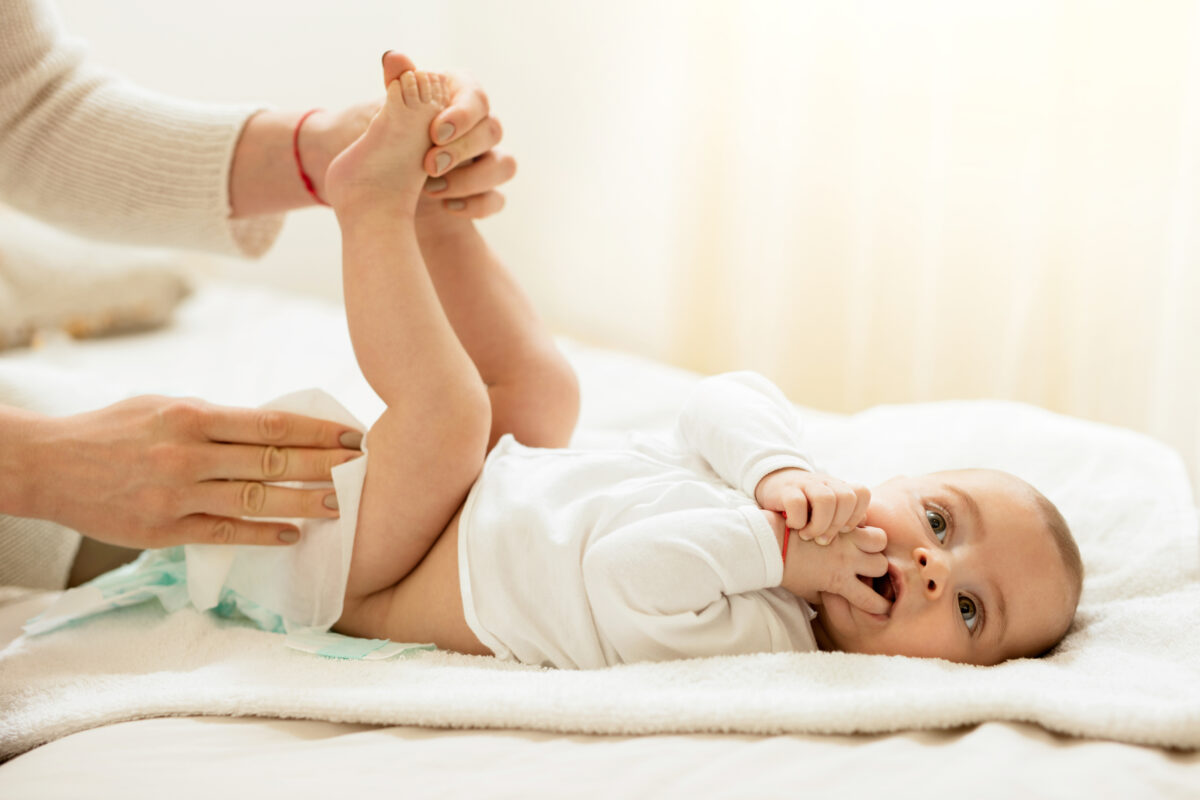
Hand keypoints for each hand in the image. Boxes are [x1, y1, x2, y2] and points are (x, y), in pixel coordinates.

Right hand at [16, 396, 361, 548]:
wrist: (48, 467)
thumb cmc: (114, 430)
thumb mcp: (164, 407)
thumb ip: (216, 419)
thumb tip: (274, 430)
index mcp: (191, 417)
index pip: (270, 424)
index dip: (316, 432)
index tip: (351, 435)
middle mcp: (188, 455)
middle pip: (271, 462)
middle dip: (323, 465)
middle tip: (362, 468)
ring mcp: (177, 496)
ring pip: (254, 499)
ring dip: (304, 503)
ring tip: (341, 504)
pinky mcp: (164, 530)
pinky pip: (224, 533)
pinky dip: (262, 534)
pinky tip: (292, 534)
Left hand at [302, 53, 513, 218]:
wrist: (386, 177)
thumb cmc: (393, 134)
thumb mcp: (392, 111)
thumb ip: (398, 86)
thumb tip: (394, 59)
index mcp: (460, 97)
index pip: (476, 97)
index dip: (463, 114)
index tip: (436, 131)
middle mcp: (480, 126)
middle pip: (493, 131)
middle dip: (462, 149)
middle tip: (429, 165)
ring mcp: (487, 159)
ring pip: (504, 165)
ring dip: (472, 179)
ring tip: (431, 188)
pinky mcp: (486, 191)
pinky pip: (497, 200)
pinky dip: (476, 204)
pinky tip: (446, 206)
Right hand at [756, 468, 869, 545]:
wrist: (773, 485)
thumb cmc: (805, 507)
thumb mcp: (828, 510)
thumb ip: (845, 517)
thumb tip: (863, 531)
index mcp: (839, 487)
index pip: (861, 493)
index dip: (856, 515)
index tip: (844, 531)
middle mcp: (825, 483)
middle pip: (846, 497)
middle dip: (837, 524)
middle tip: (823, 540)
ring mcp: (805, 484)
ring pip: (825, 499)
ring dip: (819, 524)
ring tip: (808, 536)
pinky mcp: (786, 490)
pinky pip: (797, 502)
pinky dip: (797, 520)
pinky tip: (793, 526)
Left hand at [777, 520, 890, 615]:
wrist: (772, 544)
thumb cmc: (787, 570)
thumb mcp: (807, 591)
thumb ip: (826, 597)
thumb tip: (836, 599)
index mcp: (840, 582)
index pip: (871, 601)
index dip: (879, 607)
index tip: (882, 607)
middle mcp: (848, 560)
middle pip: (881, 566)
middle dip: (876, 569)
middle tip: (867, 567)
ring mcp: (846, 539)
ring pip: (879, 539)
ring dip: (873, 544)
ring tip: (864, 545)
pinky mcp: (840, 523)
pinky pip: (863, 520)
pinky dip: (861, 524)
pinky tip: (853, 529)